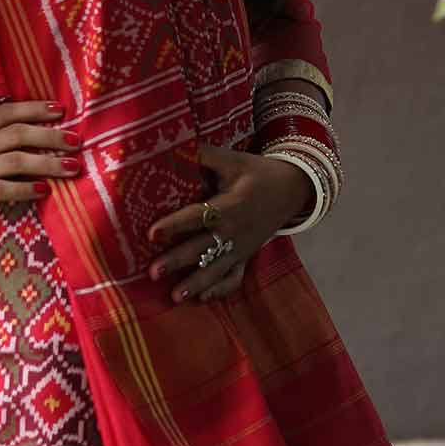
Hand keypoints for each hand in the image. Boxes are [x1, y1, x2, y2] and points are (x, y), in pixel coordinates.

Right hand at [0, 99, 80, 224]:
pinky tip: (44, 191)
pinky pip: (1, 190)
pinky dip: (24, 189)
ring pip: (15, 162)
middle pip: (18, 135)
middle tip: (77, 141)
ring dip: (47, 164)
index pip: (6, 114)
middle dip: (50, 136)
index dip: (34, 109)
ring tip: (72, 168)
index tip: (60, 109)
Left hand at [145, 142, 310, 302]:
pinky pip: (234, 278)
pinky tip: (201, 299)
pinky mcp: (246, 257)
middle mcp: (235, 231)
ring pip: (216, 270)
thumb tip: (170, 146)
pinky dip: (220, 290)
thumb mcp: (232, 159)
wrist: (292, 189)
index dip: (175, 225)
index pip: (198, 216)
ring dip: (196, 284)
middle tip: (154, 272)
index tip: (152, 233)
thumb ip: (203, 155)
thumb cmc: (255, 172)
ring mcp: (241, 248)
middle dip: (178, 261)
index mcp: (230, 205)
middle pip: (203, 248)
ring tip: (174, 297)